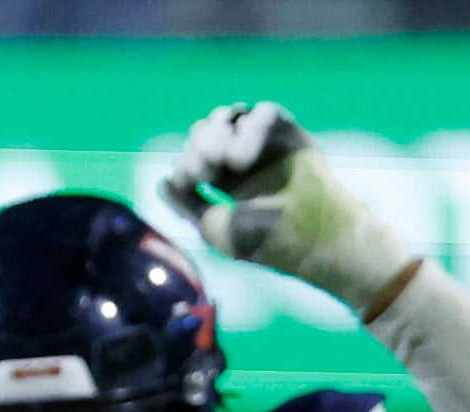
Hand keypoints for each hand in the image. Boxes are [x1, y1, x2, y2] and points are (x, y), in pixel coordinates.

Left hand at [161, 102, 415, 318]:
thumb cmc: (262, 240)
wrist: (306, 237)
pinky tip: (241, 158)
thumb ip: (187, 203)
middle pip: (208, 131)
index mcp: (225, 181)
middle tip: (205, 171)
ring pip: (232, 116)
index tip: (190, 181)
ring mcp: (268, 145)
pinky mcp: (290, 134)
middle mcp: (245, 159)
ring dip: (217, 133)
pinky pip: (265, 112)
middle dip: (198, 145)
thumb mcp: (213, 227)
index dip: (185, 163)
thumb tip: (162, 182)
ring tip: (223, 161)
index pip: (193, 156)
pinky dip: (248, 128)